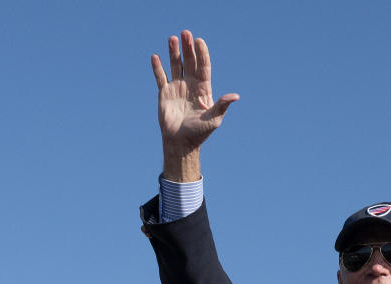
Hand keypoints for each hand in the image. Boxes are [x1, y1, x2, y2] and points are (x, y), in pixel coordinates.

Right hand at [151, 30, 238, 180]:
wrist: (180, 143)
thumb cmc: (199, 133)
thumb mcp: (214, 119)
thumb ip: (222, 105)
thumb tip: (235, 96)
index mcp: (203, 88)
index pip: (203, 66)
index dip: (202, 54)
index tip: (199, 41)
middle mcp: (190, 85)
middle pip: (190, 61)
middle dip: (188, 47)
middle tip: (185, 33)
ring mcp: (177, 88)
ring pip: (176, 65)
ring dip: (174, 52)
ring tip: (172, 38)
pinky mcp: (165, 94)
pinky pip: (160, 77)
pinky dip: (157, 68)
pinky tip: (155, 57)